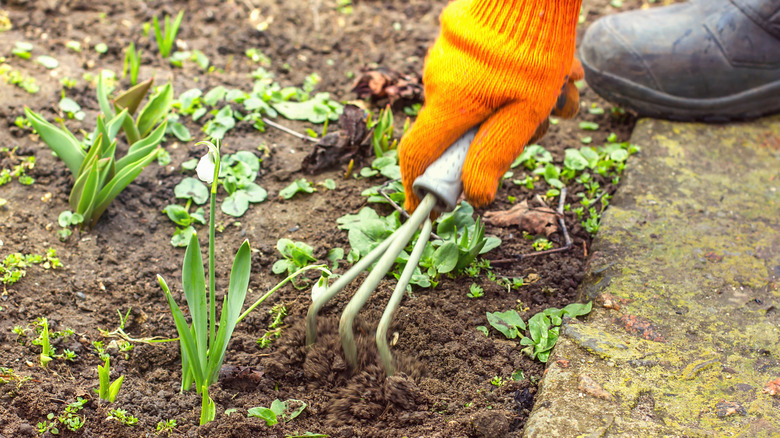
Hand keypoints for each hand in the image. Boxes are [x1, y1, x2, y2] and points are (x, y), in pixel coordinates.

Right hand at [399, 0, 582, 212]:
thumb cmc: (533, 49)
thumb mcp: (524, 112)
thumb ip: (495, 156)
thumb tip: (476, 198)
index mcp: (448, 102)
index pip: (417, 154)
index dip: (416, 185)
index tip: (423, 207)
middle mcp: (439, 80)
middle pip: (463, 130)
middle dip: (504, 136)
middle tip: (544, 125)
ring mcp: (448, 58)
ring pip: (482, 102)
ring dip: (524, 106)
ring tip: (563, 90)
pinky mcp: (462, 42)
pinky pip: (486, 77)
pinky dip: (517, 83)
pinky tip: (557, 72)